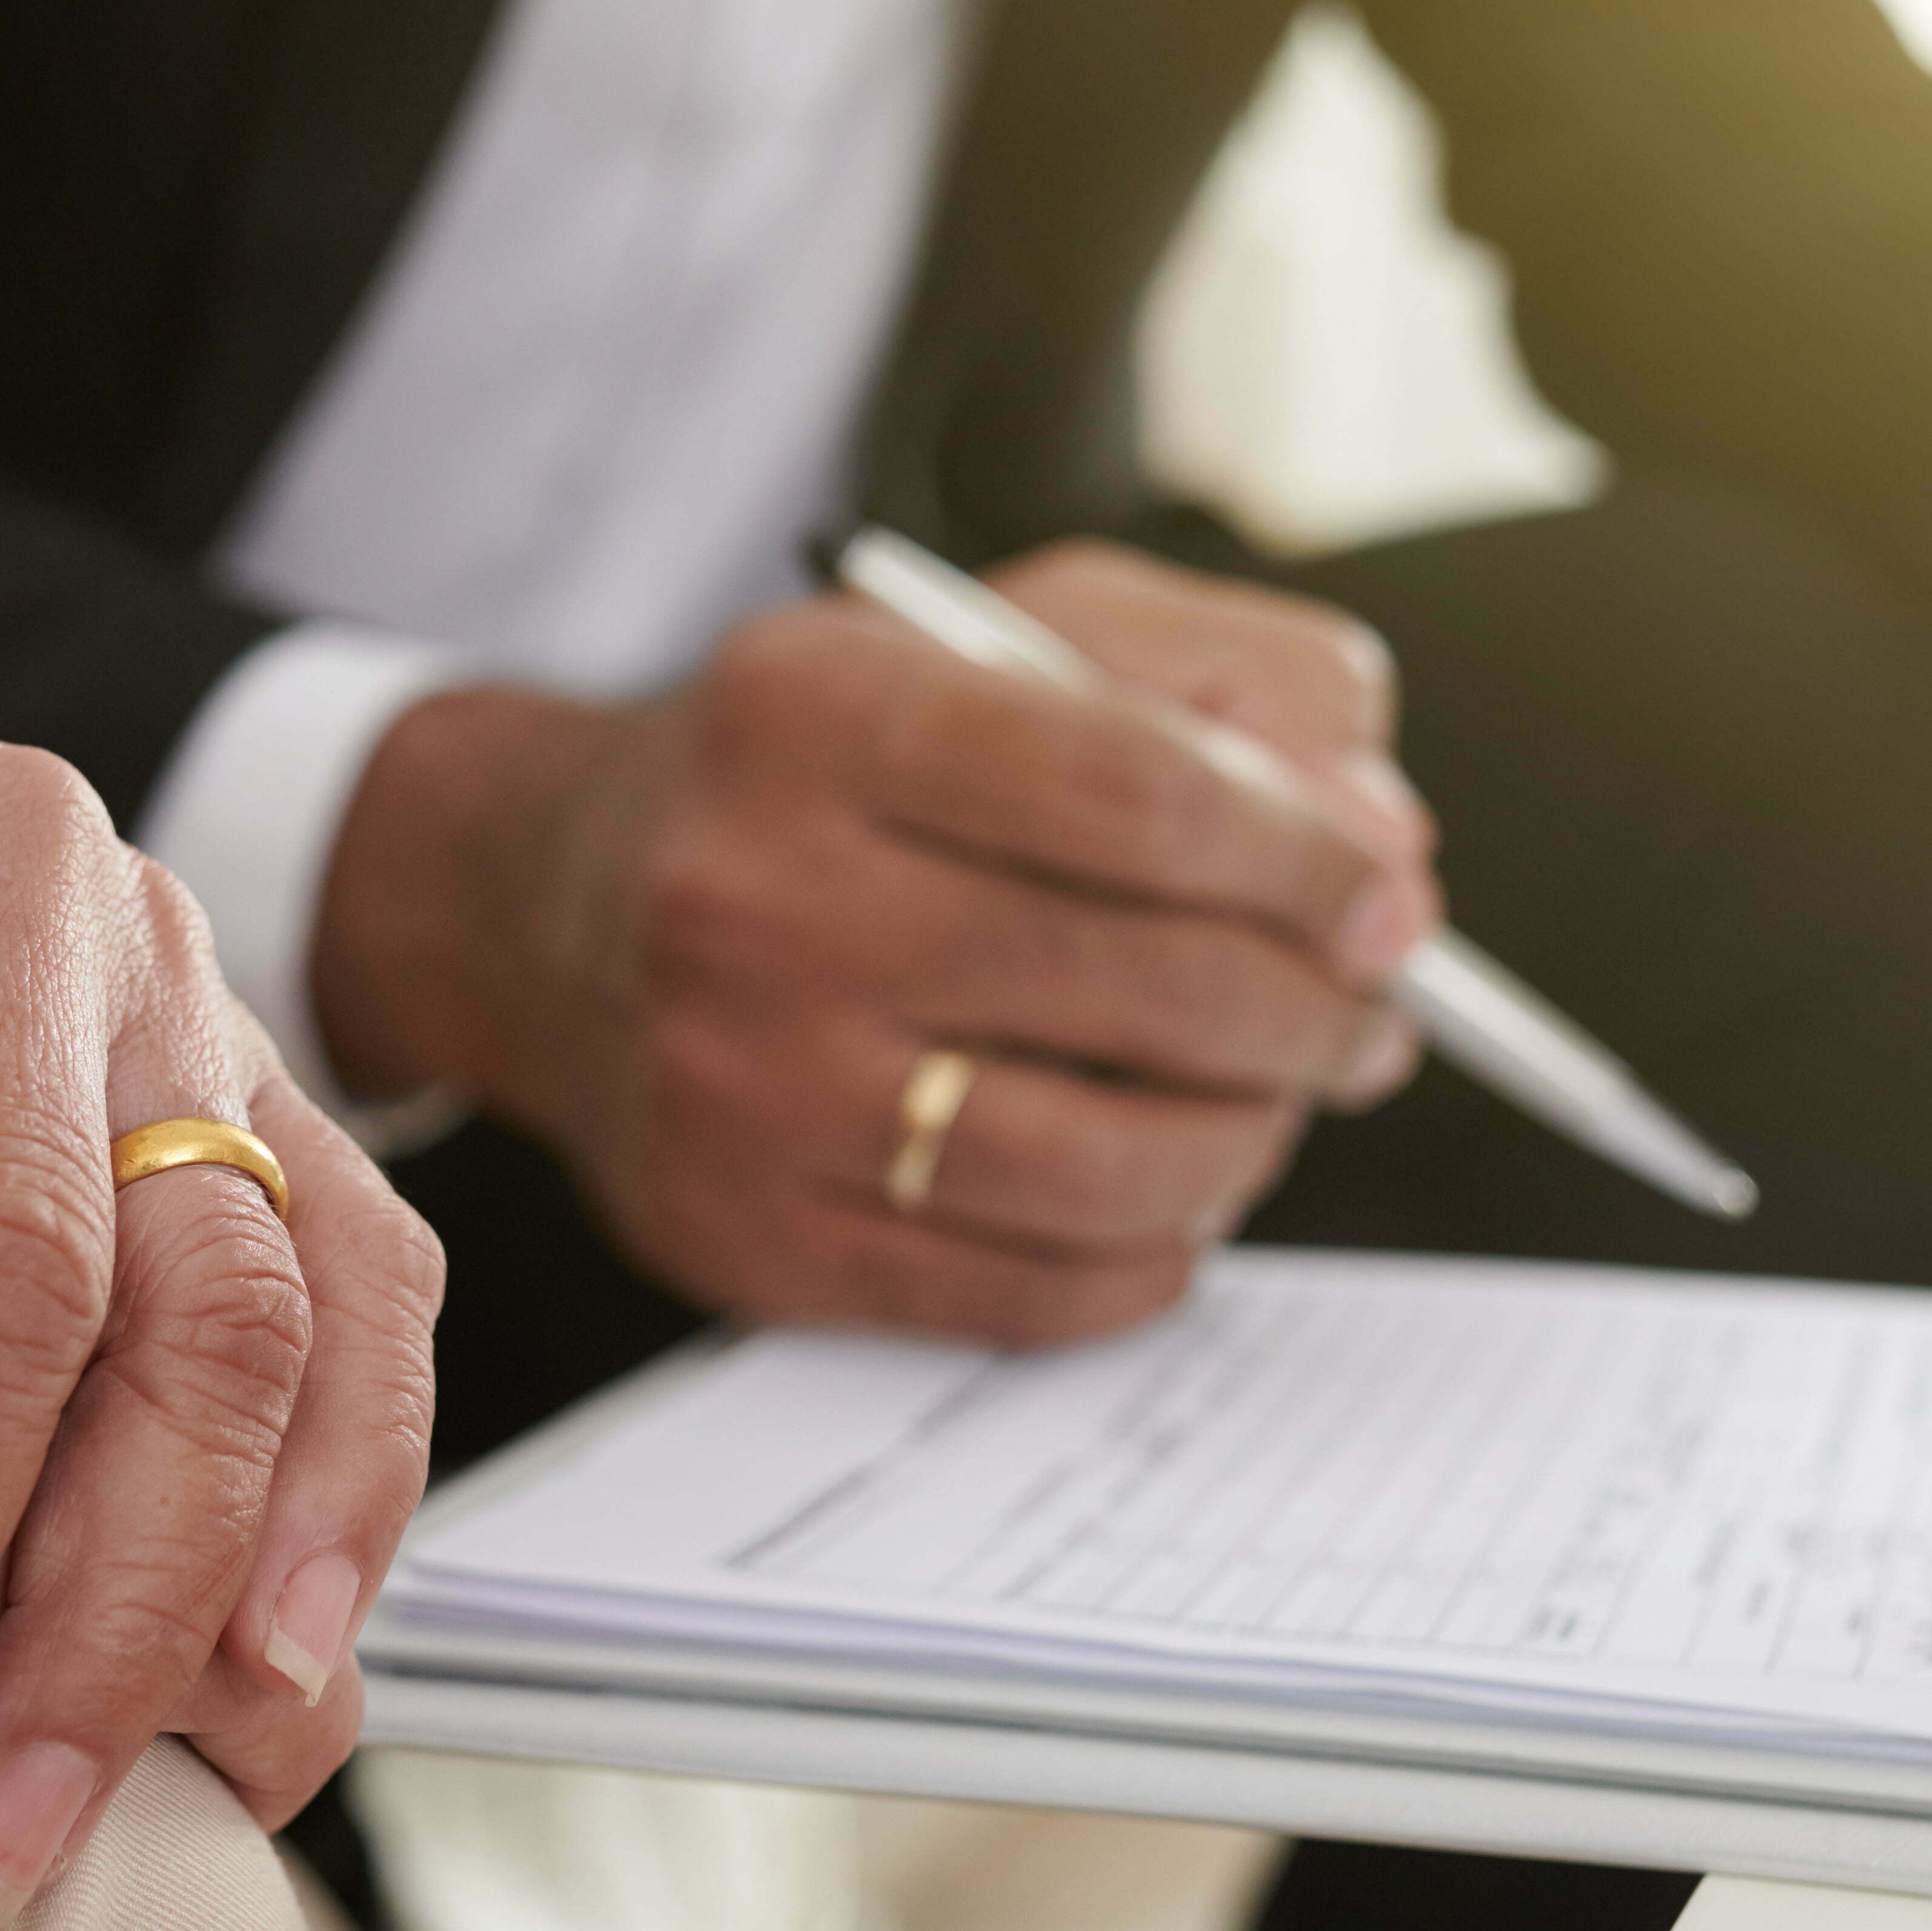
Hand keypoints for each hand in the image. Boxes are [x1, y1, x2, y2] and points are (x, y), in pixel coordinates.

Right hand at [311, 540, 1435, 1345]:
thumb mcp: (999, 636)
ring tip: (1273, 1099)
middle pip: (1147, 987)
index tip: (1385, 900)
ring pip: (1108, 1167)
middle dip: (1316, 1012)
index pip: (1141, 797)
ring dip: (1251, 1142)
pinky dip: (1150, 1254)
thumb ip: (1222, 684)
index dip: (1310, 862)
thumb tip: (1381, 845)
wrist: (546, 911)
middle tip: (1366, 1011)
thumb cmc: (821, 769)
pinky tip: (1164, 1189)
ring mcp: (744, 1091)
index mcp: (816, 713)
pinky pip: (1030, 1294)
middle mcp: (755, 901)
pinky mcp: (749, 1241)